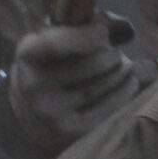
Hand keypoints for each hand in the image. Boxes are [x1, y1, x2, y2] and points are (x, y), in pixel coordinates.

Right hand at [9, 15, 142, 153]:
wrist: (30, 111)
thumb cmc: (49, 65)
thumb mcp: (49, 41)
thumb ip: (78, 27)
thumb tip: (122, 29)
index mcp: (26, 55)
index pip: (55, 44)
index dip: (84, 37)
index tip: (104, 33)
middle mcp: (33, 86)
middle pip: (89, 65)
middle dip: (112, 55)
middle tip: (116, 52)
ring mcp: (50, 112)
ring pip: (102, 85)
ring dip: (122, 71)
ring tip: (126, 66)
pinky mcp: (69, 131)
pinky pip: (108, 108)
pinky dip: (125, 92)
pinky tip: (130, 82)